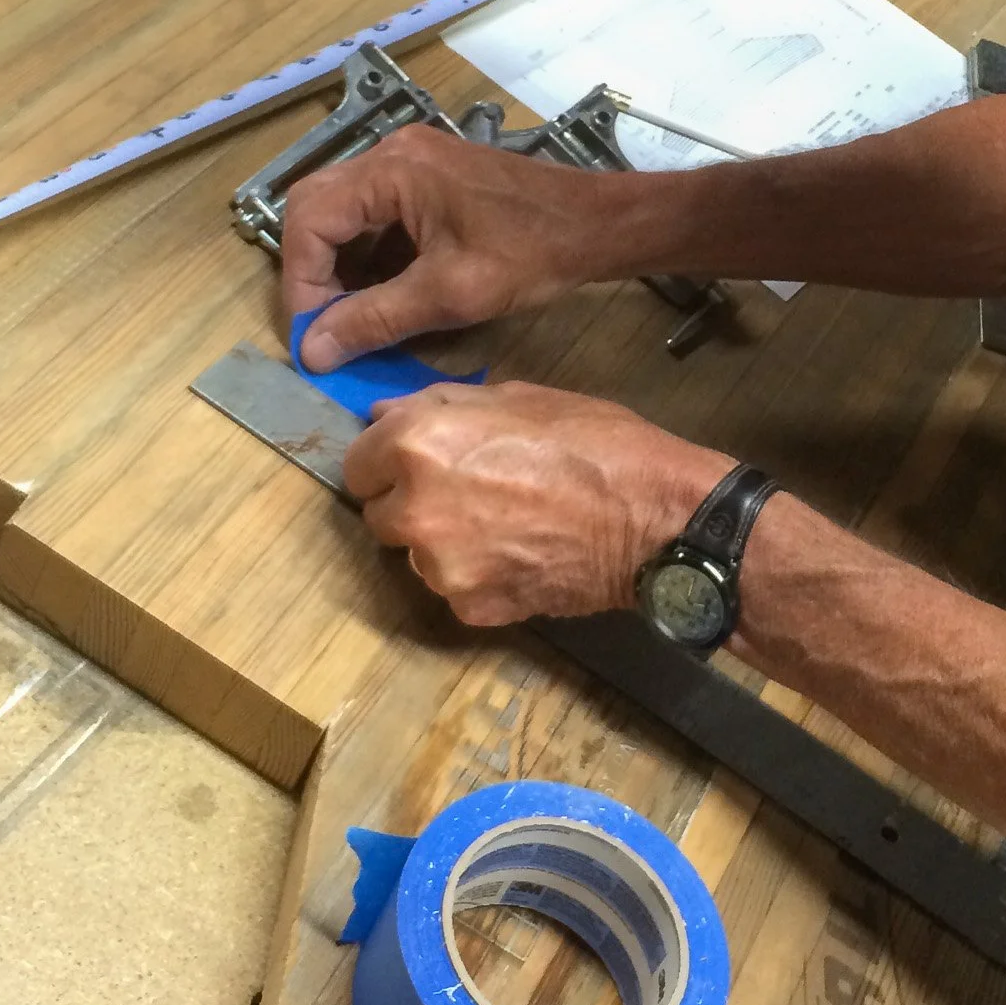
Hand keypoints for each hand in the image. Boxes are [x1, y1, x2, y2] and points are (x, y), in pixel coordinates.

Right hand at [282, 126, 613, 368]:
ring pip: (344, 212)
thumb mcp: (450, 294)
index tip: (314, 335)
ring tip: (352, 319)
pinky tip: (383, 296)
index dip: (301, 282)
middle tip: (325, 326)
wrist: (596, 225)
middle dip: (313, 271)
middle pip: (317, 208)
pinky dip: (369, 255)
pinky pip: (377, 214)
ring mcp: (412, 163)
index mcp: (393, 170)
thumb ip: (375, 319)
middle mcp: (393, 154)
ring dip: (340, 265)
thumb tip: (312, 351)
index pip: (309, 219)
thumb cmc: (531, 252)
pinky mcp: (430, 179)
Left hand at [342, 379, 731, 625]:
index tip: (419, 458)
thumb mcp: (515, 396)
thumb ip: (438, 406)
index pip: (356, 464)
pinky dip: (476, 573)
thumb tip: (383, 416)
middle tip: (468, 488)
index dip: (387, 458)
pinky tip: (521, 552)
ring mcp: (438, 566)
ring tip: (504, 520)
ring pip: (416, 553)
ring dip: (442, 539)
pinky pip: (453, 586)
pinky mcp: (468, 607)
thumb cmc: (590, 440)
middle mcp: (413, 508)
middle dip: (411, 500)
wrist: (649, 517)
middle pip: (379, 513)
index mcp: (417, 444)